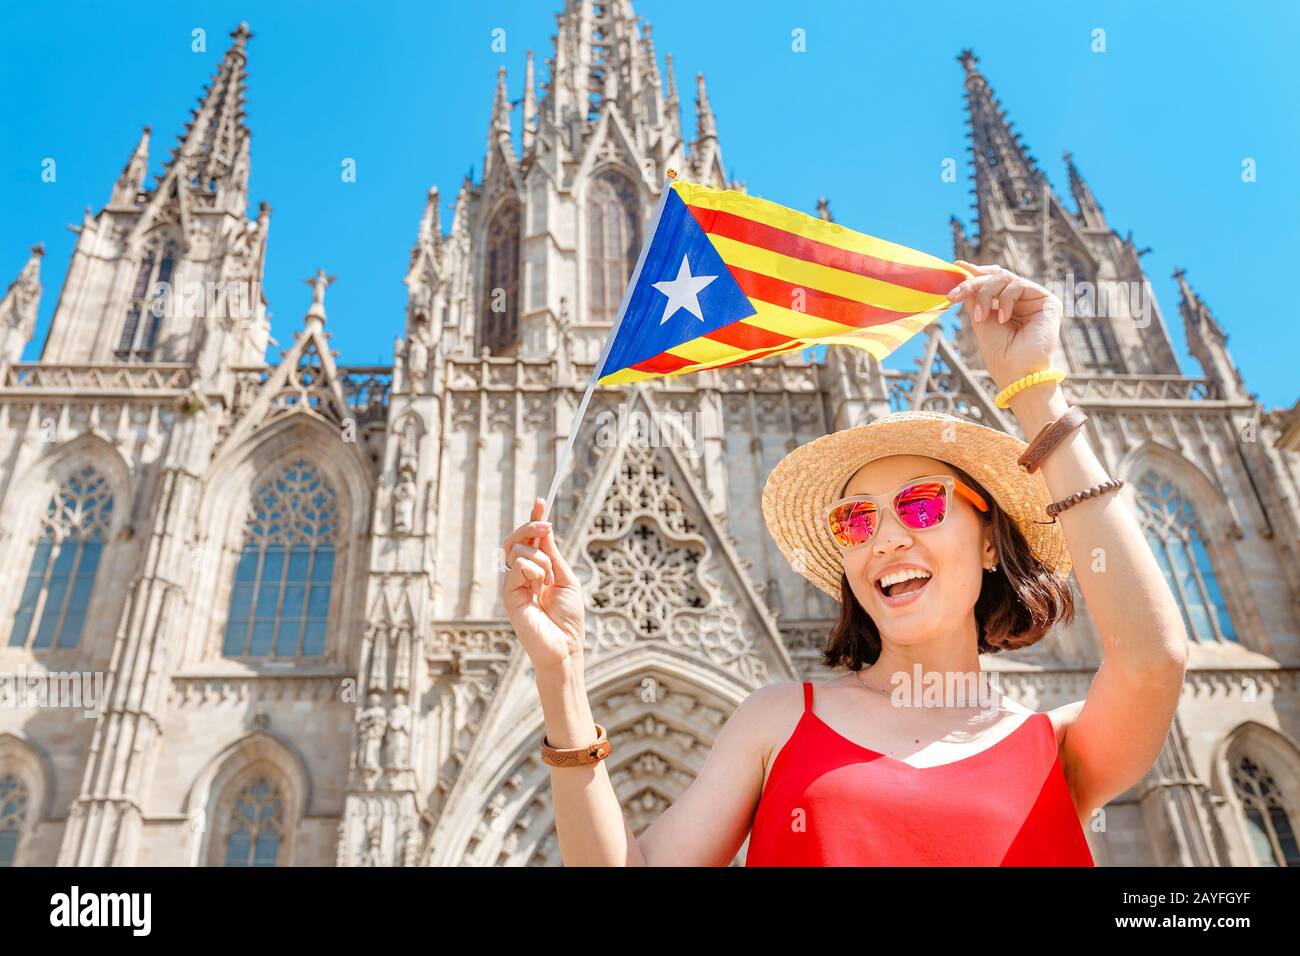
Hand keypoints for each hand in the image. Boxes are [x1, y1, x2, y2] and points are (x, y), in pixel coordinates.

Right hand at [501, 497, 586, 676]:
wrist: (565, 646)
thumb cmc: (568, 618)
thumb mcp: (565, 578)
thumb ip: (552, 555)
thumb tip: (545, 530)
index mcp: (536, 571)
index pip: (530, 540)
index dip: (534, 520)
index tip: (541, 501)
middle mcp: (521, 576)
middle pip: (515, 540)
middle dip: (530, 526)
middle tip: (546, 524)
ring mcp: (513, 584)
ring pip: (517, 550)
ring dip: (540, 559)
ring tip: (548, 581)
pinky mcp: (508, 594)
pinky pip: (517, 566)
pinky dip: (534, 570)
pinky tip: (539, 586)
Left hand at [947, 261, 1062, 391]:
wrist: (1017, 373)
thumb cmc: (1000, 354)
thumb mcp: (981, 320)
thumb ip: (976, 297)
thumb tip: (964, 273)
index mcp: (1007, 305)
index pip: (992, 281)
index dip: (976, 272)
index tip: (957, 266)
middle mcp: (1022, 300)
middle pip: (996, 277)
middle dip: (973, 284)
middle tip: (955, 295)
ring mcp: (1035, 299)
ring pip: (1004, 278)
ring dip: (986, 294)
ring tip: (980, 317)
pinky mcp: (1048, 301)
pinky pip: (1019, 285)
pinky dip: (1005, 300)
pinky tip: (1003, 319)